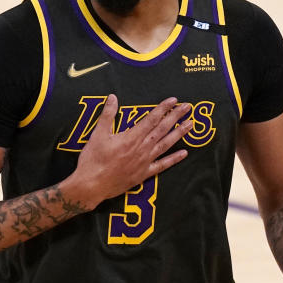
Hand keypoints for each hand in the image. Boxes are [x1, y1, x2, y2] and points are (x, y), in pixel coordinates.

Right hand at [68, 94, 191, 206]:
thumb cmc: (93, 160)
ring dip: (179, 134)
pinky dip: (174, 159)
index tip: (173, 100)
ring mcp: (145, 162)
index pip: (151, 119)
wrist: (91, 185)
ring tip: (190, 125)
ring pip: (166, 145)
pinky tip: (184, 153)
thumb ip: (107, 115)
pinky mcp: (144, 174)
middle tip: (188, 107)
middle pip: (162, 129)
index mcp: (131, 137)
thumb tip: (113, 97)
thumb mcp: (97, 134)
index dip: (163, 108)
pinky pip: (162, 165)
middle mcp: (142, 148)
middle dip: (176, 116)